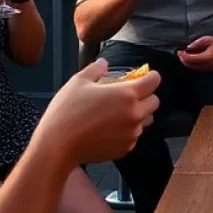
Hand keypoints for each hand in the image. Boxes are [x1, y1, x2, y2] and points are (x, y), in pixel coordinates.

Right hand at [36, 59, 159, 166]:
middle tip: (127, 95)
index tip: (142, 77)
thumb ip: (96, 69)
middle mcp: (135, 114)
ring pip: (145, 120)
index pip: (154, 81)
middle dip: (145, 96)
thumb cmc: (67, 111)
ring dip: (138, 114)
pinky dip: (127, 131)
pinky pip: (134, 136)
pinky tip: (109, 129)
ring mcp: (131, 134)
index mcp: (127, 94)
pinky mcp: (125, 149)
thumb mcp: (79, 82)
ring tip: (117, 113)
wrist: (57, 146)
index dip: (150, 76)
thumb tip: (104, 63)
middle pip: (154, 102)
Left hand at [177, 35, 212, 71]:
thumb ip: (196, 44)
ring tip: (182, 56)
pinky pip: (197, 68)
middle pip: (192, 64)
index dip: (184, 56)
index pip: (192, 59)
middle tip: (179, 53)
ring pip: (194, 67)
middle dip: (184, 59)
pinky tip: (189, 59)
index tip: (179, 51)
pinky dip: (191, 64)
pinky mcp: (209, 69)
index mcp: (209, 56)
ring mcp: (209, 68)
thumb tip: (187, 48)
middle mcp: (209, 64)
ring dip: (187, 62)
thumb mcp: (206, 39)